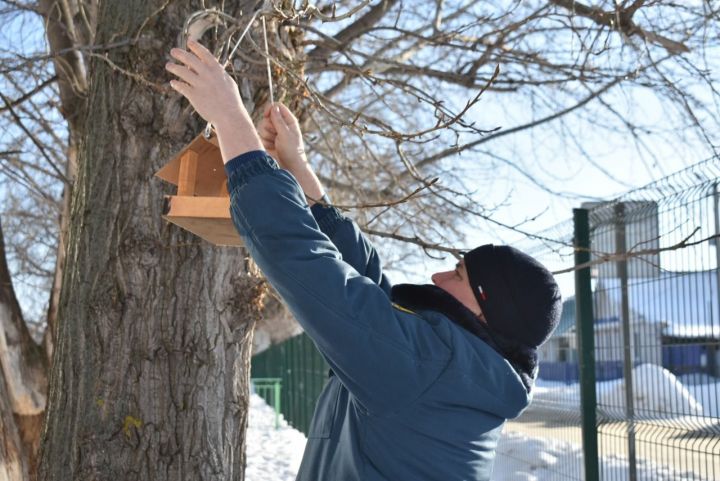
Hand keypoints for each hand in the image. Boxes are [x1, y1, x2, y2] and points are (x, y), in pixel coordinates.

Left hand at [165, 39, 261, 161]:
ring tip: (168, 65)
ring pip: (182, 71)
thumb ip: (218, 74)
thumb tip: (209, 69)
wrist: (230, 116)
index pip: (204, 53)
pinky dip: (176, 84)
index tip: (189, 42)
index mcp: (217, 70)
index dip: (196, 46)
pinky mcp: (194, 95)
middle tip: (173, 51)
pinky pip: (181, 86)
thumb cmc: (231, 101)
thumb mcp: (228, 83)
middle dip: (180, 53)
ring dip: (174, 67)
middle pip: (190, 59)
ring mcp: (200, 84)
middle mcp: (207, 75)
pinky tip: (173, 82)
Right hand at [257, 103, 307, 170]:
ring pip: (262, 127)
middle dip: (269, 126)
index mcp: (289, 121)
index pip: (277, 107)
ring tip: (275, 143)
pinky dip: (265, 142)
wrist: (289, 167)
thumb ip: (278, 120)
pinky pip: (260, 136)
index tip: (266, 115)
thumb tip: (273, 107)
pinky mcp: (267, 141)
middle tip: (276, 135)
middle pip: (267, 117)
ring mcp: (273, 133)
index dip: (270, 109)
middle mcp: (280, 125)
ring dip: (267, 136)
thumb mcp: (286, 134)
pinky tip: (272, 148)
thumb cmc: (292, 151)